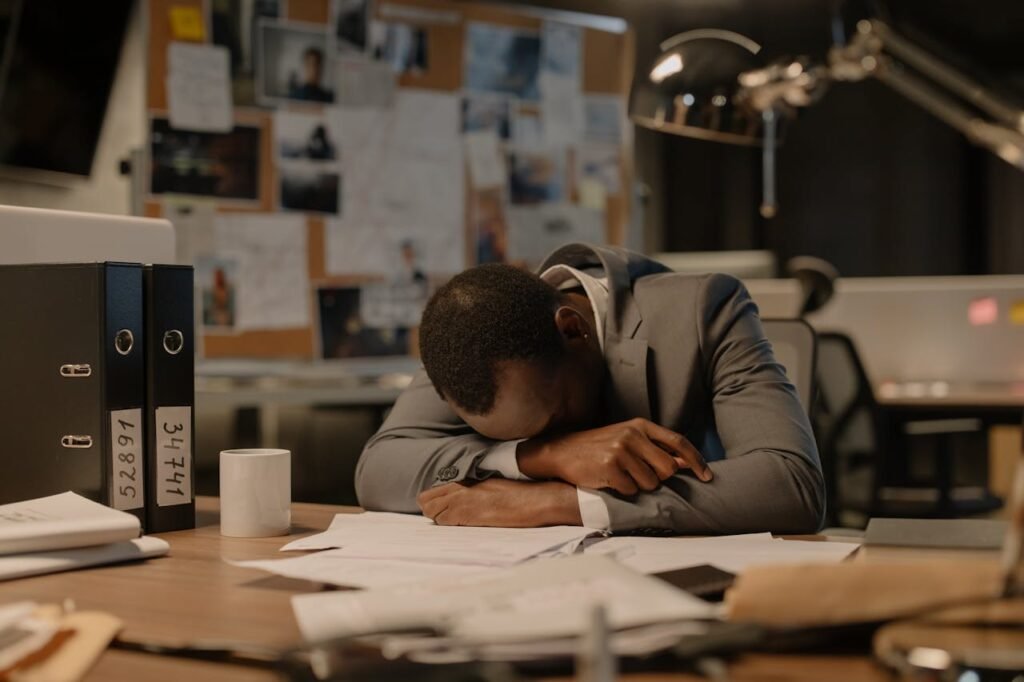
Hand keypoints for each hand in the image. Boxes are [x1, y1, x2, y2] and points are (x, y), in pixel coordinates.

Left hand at [417, 479, 581, 526]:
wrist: (540, 498)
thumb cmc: (524, 495)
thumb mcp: (497, 488)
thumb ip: (479, 491)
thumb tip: (468, 502)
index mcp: (471, 480)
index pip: (438, 490)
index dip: (436, 502)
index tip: (441, 512)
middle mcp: (464, 487)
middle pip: (429, 499)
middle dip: (431, 510)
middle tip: (444, 520)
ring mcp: (466, 499)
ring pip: (432, 509)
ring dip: (438, 518)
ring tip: (452, 524)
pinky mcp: (471, 512)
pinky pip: (445, 519)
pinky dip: (447, 524)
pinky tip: (459, 526)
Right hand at [516, 417, 711, 495]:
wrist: (561, 450)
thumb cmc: (598, 447)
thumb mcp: (627, 439)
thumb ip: (656, 449)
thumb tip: (686, 463)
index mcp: (640, 426)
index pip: (678, 442)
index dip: (696, 460)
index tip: (708, 476)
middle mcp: (632, 435)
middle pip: (668, 469)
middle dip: (659, 478)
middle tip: (640, 476)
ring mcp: (620, 451)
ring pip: (650, 483)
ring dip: (639, 486)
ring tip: (621, 476)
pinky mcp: (609, 468)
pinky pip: (631, 491)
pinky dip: (623, 491)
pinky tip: (609, 480)